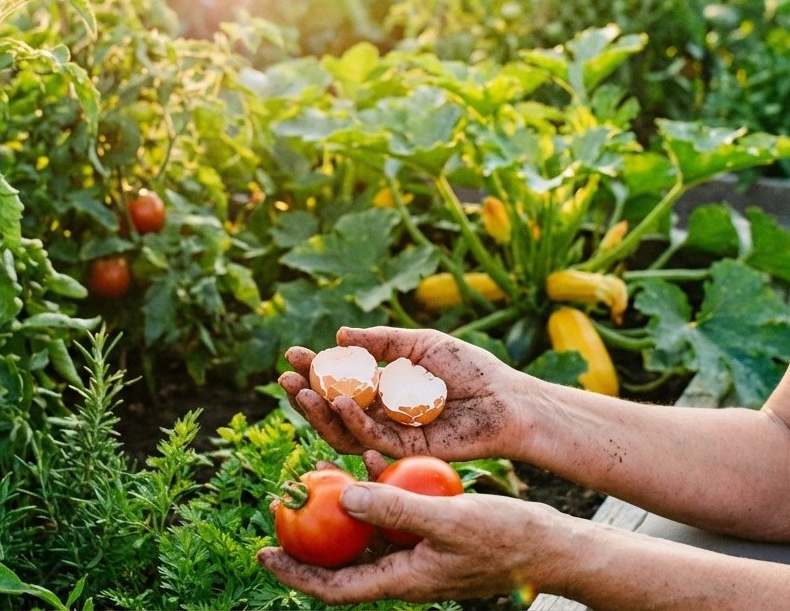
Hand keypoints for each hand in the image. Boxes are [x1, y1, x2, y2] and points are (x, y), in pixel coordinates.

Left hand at [258, 478, 573, 604]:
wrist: (551, 547)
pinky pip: (393, 518)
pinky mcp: (433, 538)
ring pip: (365, 537)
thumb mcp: (451, 519)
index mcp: (402, 578)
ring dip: (340, 511)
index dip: (295, 574)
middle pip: (342, 563)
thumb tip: (343, 500)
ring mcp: (419, 556)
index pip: (334, 588)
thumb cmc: (507, 538)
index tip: (263, 553)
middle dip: (308, 540)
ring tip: (315, 481)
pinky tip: (370, 457)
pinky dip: (377, 492)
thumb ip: (396, 509)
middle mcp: (404, 571)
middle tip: (280, 509)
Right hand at [278, 326, 531, 460]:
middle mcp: (383, 413)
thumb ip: (382, 342)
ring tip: (300, 391)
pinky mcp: (406, 452)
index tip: (292, 354)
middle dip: (306, 394)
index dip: (315, 369)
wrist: (505, 399)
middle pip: (334, 409)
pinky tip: (339, 402)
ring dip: (319, 412)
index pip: (340, 381)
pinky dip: (353, 422)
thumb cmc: (470, 369)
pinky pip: (371, 440)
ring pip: (345, 430)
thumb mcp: (421, 344)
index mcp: (384, 388)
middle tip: (285, 377)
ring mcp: (393, 434)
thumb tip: (341, 336)